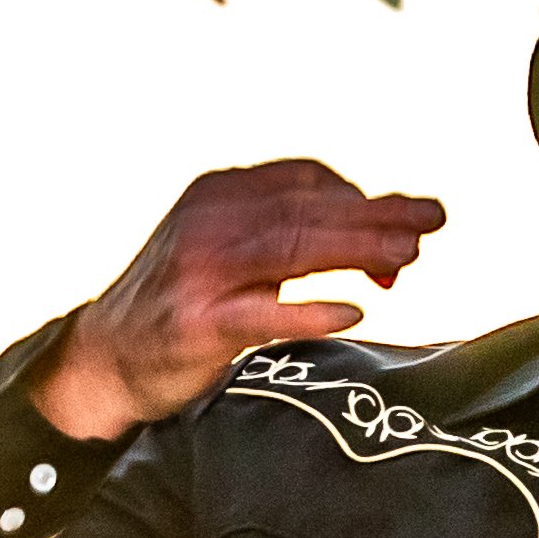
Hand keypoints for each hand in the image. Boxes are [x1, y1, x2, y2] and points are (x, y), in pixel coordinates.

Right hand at [31, 159, 445, 439]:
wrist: (106, 358)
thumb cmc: (184, 303)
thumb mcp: (230, 248)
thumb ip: (293, 239)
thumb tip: (385, 246)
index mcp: (218, 193)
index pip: (303, 179)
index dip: (361, 198)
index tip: (407, 222)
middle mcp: (208, 223)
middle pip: (305, 210)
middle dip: (375, 216)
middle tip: (431, 221)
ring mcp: (200, 273)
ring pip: (290, 249)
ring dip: (355, 250)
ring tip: (405, 257)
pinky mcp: (198, 325)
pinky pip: (262, 313)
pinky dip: (309, 310)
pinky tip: (351, 312)